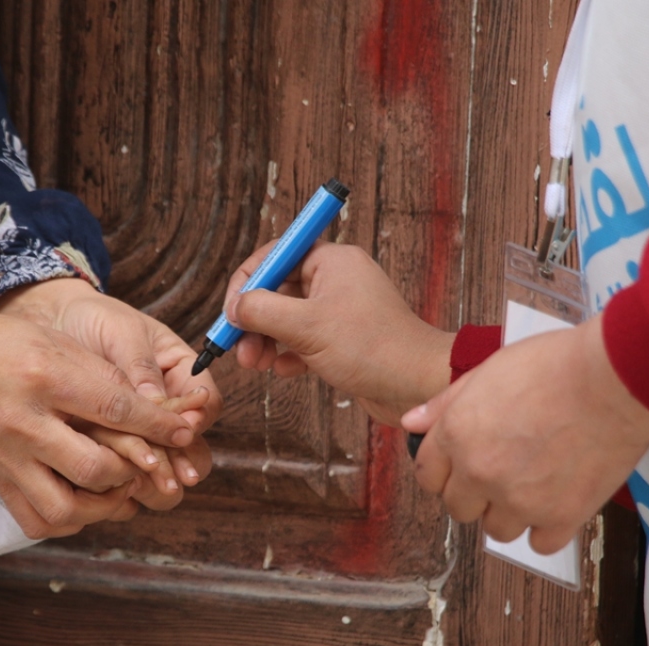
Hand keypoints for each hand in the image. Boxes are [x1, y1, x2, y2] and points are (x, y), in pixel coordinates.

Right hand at [0, 254, 199, 538]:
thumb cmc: (1, 344)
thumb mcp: (56, 344)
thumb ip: (103, 378)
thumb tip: (154, 411)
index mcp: (45, 378)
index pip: (116, 409)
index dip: (158, 425)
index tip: (186, 431)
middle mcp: (23, 423)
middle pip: (94, 468)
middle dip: (133, 472)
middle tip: (150, 466)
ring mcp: (6, 458)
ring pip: (65, 509)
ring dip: (102, 507)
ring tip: (119, 489)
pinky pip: (36, 521)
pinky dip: (69, 520)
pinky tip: (85, 501)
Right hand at [224, 241, 454, 424]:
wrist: (417, 384)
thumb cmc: (371, 347)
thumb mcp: (305, 326)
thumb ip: (262, 310)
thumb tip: (234, 307)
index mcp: (331, 261)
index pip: (275, 256)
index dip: (247, 283)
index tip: (230, 314)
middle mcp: (336, 280)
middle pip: (278, 290)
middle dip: (254, 320)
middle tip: (238, 349)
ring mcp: (340, 310)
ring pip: (288, 318)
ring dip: (266, 340)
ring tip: (255, 365)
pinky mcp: (344, 339)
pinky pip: (304, 340)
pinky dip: (289, 354)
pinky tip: (283, 371)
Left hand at [401, 314, 648, 553]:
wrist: (613, 380)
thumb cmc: (553, 365)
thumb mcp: (487, 370)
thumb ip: (445, 403)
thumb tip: (410, 423)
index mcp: (457, 435)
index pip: (427, 475)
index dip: (442, 471)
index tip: (459, 468)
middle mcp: (479, 473)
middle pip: (458, 508)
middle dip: (474, 494)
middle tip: (501, 473)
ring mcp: (519, 499)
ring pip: (496, 530)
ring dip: (509, 513)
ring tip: (532, 486)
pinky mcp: (560, 517)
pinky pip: (540, 544)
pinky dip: (546, 529)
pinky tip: (556, 504)